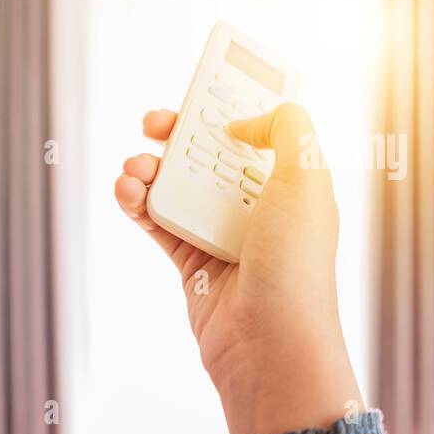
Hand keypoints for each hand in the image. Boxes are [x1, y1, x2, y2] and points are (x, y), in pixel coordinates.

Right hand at [114, 104, 364, 433]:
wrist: (270, 345)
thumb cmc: (296, 266)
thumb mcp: (307, 178)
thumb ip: (287, 127)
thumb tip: (244, 121)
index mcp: (292, 183)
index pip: (259, 130)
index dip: (230, 106)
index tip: (202, 88)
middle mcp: (258, 205)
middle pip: (210, 152)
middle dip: (179, 131)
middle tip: (155, 121)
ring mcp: (223, 233)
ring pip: (177, 183)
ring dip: (149, 167)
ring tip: (135, 168)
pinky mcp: (191, 261)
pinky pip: (157, 220)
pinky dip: (137, 201)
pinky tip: (127, 191)